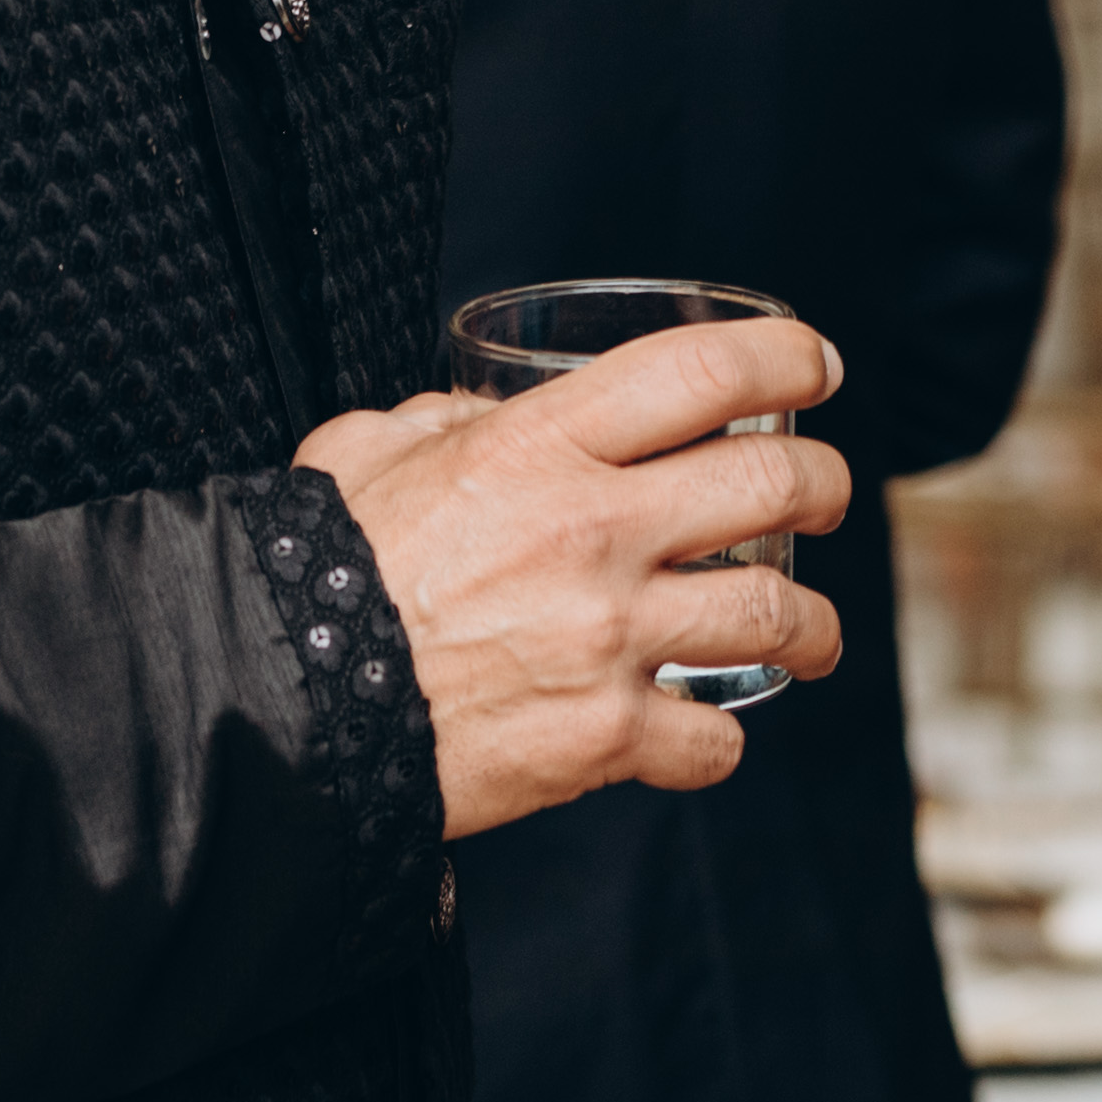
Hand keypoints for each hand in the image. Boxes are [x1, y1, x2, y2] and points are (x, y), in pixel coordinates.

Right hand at [299, 315, 849, 837]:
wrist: (276, 710)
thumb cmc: (308, 575)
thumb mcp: (364, 454)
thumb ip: (439, 423)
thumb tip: (481, 417)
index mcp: (537, 448)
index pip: (705, 372)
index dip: (785, 359)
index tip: (815, 368)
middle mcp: (592, 533)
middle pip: (774, 484)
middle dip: (824, 483)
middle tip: (824, 495)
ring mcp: (609, 640)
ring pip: (778, 614)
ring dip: (816, 624)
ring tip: (817, 635)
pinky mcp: (602, 738)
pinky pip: (712, 741)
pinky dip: (717, 742)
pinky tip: (702, 732)